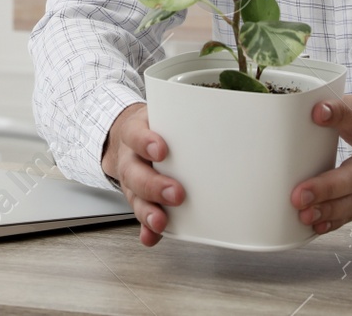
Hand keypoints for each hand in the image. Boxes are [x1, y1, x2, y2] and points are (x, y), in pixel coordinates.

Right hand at [101, 103, 183, 246]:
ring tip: (161, 221)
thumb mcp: (161, 115)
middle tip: (175, 192)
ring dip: (149, 212)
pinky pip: (140, 217)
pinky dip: (147, 229)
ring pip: (135, 198)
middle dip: (154, 185)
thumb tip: (222, 118)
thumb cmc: (153, 129)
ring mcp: (132, 182)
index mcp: (134, 134)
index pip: (136, 135)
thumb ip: (182, 118)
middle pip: (135, 173)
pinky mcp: (138, 200)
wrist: (128, 138)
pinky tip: (152, 236)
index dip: (146, 143)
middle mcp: (130, 159)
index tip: (162, 149)